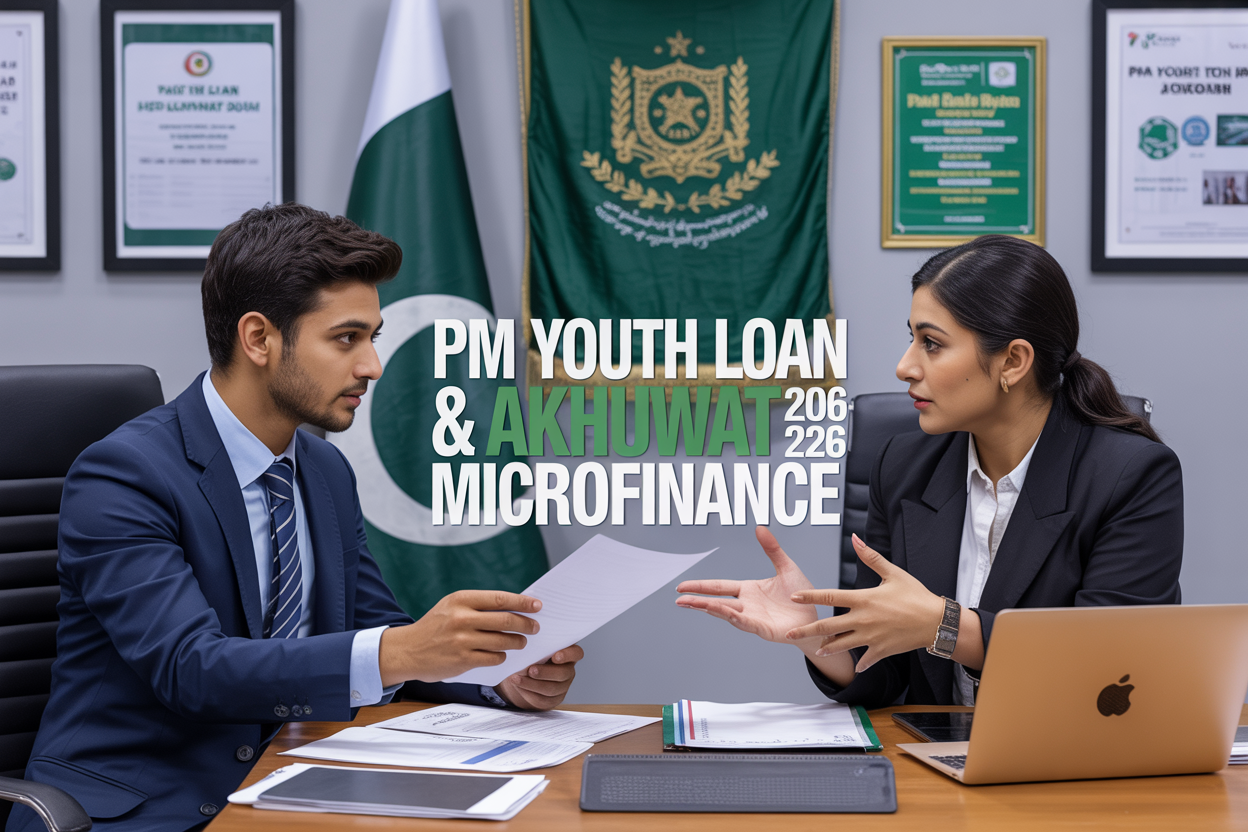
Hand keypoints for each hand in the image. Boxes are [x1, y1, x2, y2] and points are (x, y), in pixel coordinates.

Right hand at [380, 590, 540, 686]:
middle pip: (506, 620)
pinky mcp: (462, 660)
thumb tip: (514, 607)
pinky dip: (502, 656)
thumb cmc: (435, 626)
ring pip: (503, 641)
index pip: (500, 598)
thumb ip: (479, 606)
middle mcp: (461, 618)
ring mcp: (462, 640)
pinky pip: (493, 658)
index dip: (523, 602)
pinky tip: (501, 654)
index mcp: (461, 600)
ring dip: (517, 642)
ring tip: (521, 642)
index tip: (537, 605)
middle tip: (535, 627)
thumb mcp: (452, 607)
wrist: (407, 650)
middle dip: (526, 624)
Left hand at [495, 645, 584, 709]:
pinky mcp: (552, 700)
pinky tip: (518, 686)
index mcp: (567, 653)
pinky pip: (542, 699)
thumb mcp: (534, 647)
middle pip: (563, 673)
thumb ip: (535, 646)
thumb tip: (525, 646)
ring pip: (551, 689)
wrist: (524, 674)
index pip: (576, 653)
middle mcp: (567, 670)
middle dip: (545, 672)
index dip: (568, 655)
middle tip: (530, 670)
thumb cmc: (531, 654)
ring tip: (516, 678)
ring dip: (532, 684)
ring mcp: (562, 687)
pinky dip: (527, 692)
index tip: (555, 656)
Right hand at [675, 526, 820, 648]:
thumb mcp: (786, 567)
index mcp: (748, 590)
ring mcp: (753, 618)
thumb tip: (759, 527)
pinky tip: (724, 613)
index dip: (700, 586)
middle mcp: (746, 605)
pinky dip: (735, 618)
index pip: (719, 587)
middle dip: (697, 600)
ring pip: (727, 613)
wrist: (817, 617)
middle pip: (716, 601)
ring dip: (711, 608)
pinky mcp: (764, 629)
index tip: (681, 586)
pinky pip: (747, 623)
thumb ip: (772, 549)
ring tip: (693, 604)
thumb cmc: (802, 596)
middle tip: (678, 600)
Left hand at [785, 534, 944, 671]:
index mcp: (863, 599)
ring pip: (842, 644)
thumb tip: (854, 538)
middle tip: (790, 633)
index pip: (830, 596)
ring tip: (816, 649)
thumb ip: (870, 557)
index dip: (810, 596)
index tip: (794, 597)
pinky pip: (865, 658)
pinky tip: (855, 666)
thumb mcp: (893, 573)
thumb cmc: (916, 595)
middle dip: (807, 630)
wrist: (937, 621)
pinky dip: (860, 662)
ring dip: (827, 647)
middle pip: (828, 626)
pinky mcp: (881, 650)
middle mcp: (863, 619)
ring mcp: (871, 637)